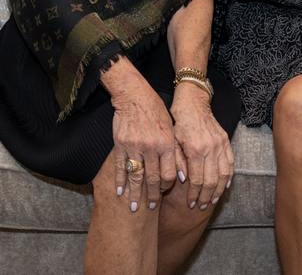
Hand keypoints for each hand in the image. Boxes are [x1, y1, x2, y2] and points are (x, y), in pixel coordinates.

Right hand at [104, 59, 177, 212]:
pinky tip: (119, 191)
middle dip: (152, 195)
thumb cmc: (155, 111)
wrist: (134, 94)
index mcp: (167, 143)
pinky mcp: (121, 144)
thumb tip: (182, 177)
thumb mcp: (171, 129)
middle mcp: (152, 146)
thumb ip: (176, 154)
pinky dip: (120, 180)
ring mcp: (135, 146)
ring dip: (135, 193)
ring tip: (134, 206)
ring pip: (136, 175)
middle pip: (152, 178)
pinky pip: (120, 166)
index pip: (169, 173)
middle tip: (151, 207)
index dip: (167, 186)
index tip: (165, 193)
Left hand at [170, 82, 233, 210]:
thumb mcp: (171, 141)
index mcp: (195, 149)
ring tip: (213, 200)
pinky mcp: (226, 140)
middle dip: (206, 196)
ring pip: (224, 174)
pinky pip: (231, 163)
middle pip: (212, 180)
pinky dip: (229, 177)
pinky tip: (224, 186)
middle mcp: (210, 148)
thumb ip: (177, 161)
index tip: (191, 204)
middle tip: (202, 206)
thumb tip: (183, 180)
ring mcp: (220, 144)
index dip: (194, 195)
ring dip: (219, 190)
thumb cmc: (177, 122)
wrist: (192, 102)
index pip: (197, 180)